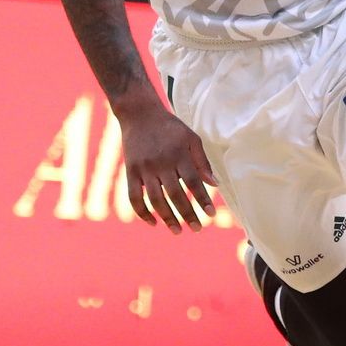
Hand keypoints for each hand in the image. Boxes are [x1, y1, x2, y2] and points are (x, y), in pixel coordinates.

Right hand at [118, 105, 215, 233]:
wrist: (139, 114)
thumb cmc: (170, 127)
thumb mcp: (191, 138)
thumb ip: (202, 161)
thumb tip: (214, 184)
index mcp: (179, 154)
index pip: (193, 182)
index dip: (202, 200)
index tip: (211, 214)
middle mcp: (161, 163)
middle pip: (176, 195)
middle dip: (188, 214)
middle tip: (197, 228)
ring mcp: (144, 168)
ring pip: (156, 200)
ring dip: (168, 218)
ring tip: (178, 231)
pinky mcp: (130, 172)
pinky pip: (134, 197)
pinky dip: (142, 213)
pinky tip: (153, 223)